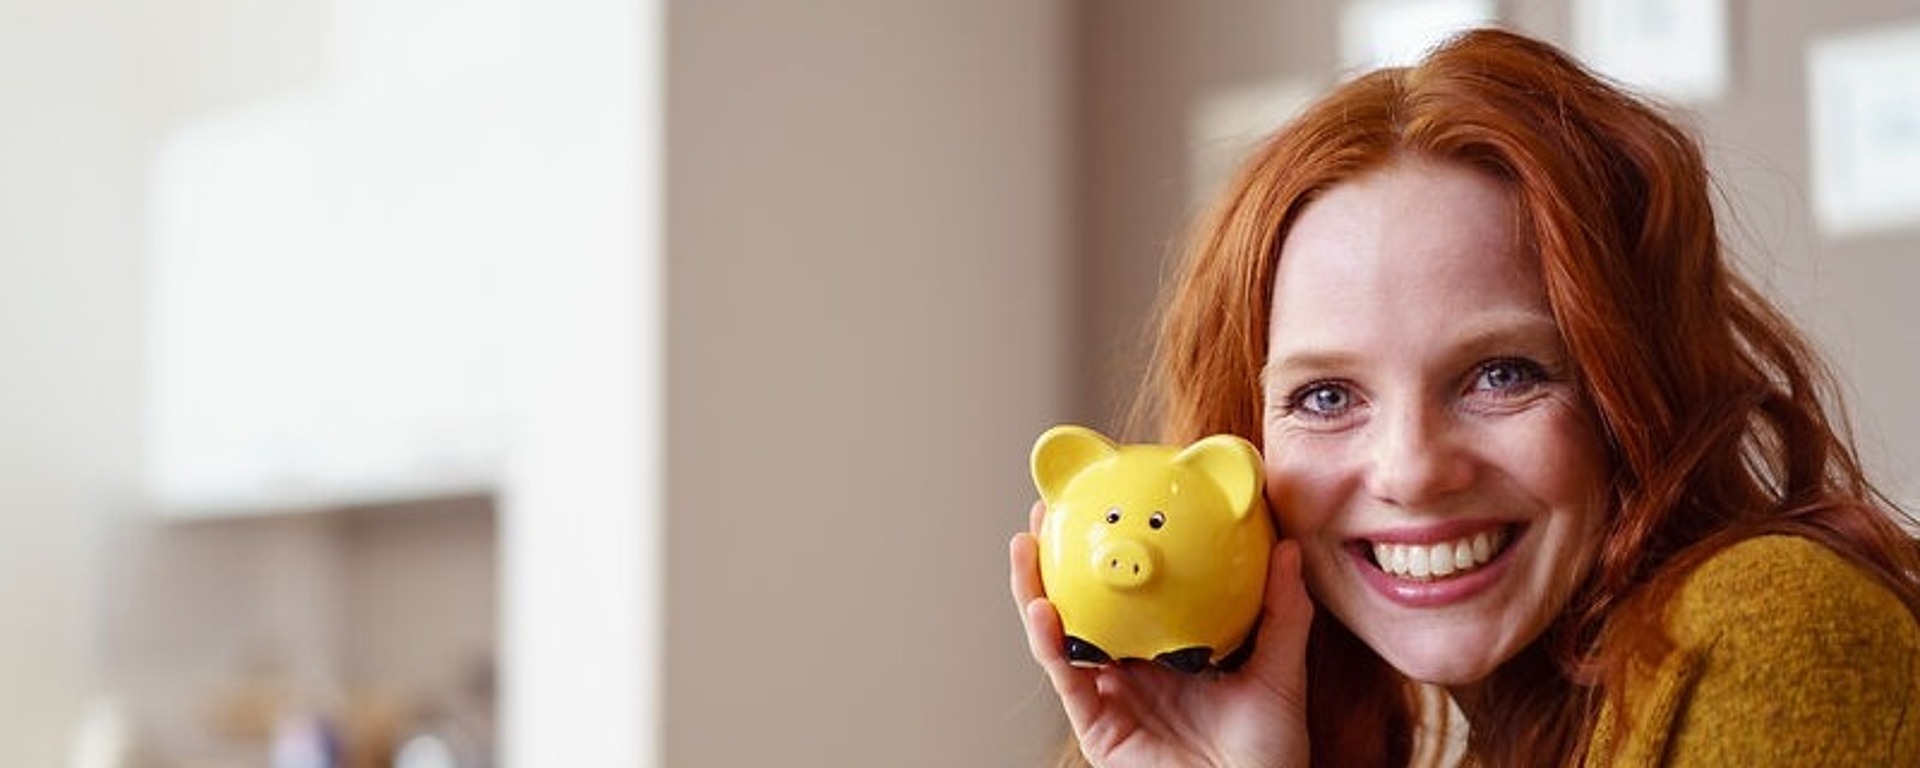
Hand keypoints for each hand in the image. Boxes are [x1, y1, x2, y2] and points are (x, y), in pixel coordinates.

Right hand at [1010, 501, 1314, 767]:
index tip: (1105, 499)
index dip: (1113, 549)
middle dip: (1058, 556)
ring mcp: (1111, 694)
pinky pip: (1065, 676)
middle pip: (1086, 603)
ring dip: (1034, 588)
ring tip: (1025, 545)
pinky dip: (1047, 641)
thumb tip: (1285, 546)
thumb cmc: (1267, 755)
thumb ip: (1283, 610)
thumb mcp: (1281, 671)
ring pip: (1060, 633)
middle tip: (1045, 510)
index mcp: (1171, 649)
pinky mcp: (1095, 724)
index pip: (1134, 591)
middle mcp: (1135, 667)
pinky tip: (1042, 609)